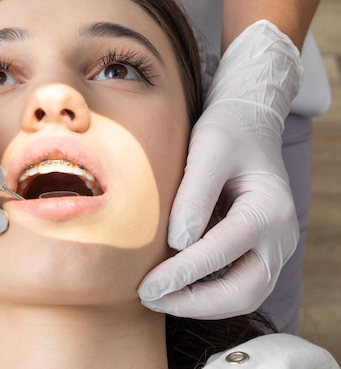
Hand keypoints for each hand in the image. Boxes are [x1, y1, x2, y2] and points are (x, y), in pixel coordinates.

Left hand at [138, 20, 301, 317]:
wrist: (248, 124)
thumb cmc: (227, 132)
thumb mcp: (207, 150)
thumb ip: (193, 194)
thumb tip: (177, 243)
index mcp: (269, 208)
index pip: (225, 250)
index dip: (184, 272)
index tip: (147, 285)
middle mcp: (281, 236)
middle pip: (245, 291)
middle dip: (195, 302)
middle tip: (150, 298)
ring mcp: (275, 248)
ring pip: (245, 296)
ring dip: (202, 304)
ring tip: (157, 298)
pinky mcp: (261, 252)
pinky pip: (239, 286)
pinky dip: (209, 294)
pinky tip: (174, 287)